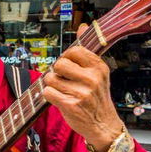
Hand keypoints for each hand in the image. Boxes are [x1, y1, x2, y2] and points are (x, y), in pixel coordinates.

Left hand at [42, 24, 122, 150]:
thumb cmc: (97, 97)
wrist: (103, 125)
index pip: (73, 51)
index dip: (66, 58)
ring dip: (52, 85)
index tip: (69, 68)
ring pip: (50, 79)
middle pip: (59, 64)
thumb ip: (87, 50)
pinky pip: (47, 92)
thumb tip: (84, 26)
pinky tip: (60, 99)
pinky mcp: (71, 105)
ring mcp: (82, 92)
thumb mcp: (98, 72)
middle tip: (64, 81)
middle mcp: (92, 78)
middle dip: (57, 72)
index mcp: (99, 67)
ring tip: (63, 91)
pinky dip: (49, 96)